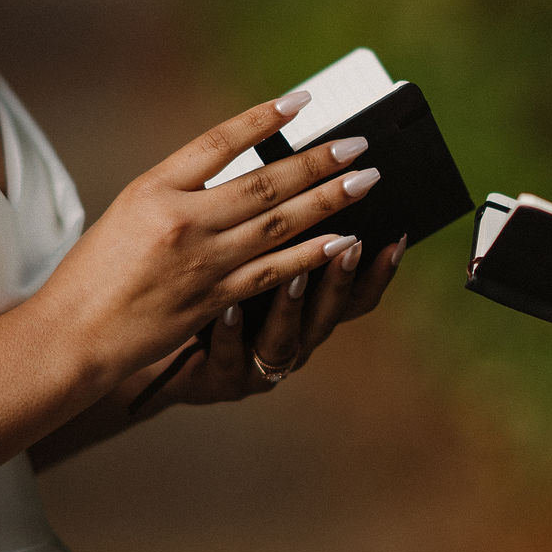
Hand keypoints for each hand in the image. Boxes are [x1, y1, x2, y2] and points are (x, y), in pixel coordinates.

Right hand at [29, 91, 381, 385]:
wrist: (73, 334)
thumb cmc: (99, 270)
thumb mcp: (132, 210)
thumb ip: (186, 189)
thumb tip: (248, 167)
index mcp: (154, 189)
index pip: (218, 142)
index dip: (263, 118)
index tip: (303, 99)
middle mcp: (182, 221)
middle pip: (264, 183)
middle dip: (318, 162)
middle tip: (360, 145)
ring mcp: (202, 262)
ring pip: (279, 223)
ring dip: (329, 200)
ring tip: (366, 181)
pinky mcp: (215, 299)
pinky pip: (275, 271)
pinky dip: (312, 254)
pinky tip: (344, 239)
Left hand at [140, 235, 404, 404]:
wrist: (153, 353)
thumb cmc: (204, 301)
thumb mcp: (246, 270)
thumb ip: (276, 237)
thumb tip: (308, 173)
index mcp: (306, 311)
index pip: (356, 294)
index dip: (381, 272)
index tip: (399, 237)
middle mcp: (293, 339)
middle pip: (328, 311)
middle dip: (342, 275)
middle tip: (355, 241)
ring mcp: (256, 363)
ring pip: (287, 337)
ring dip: (294, 304)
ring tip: (297, 271)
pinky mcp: (215, 377)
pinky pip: (228, 355)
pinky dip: (233, 332)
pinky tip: (229, 307)